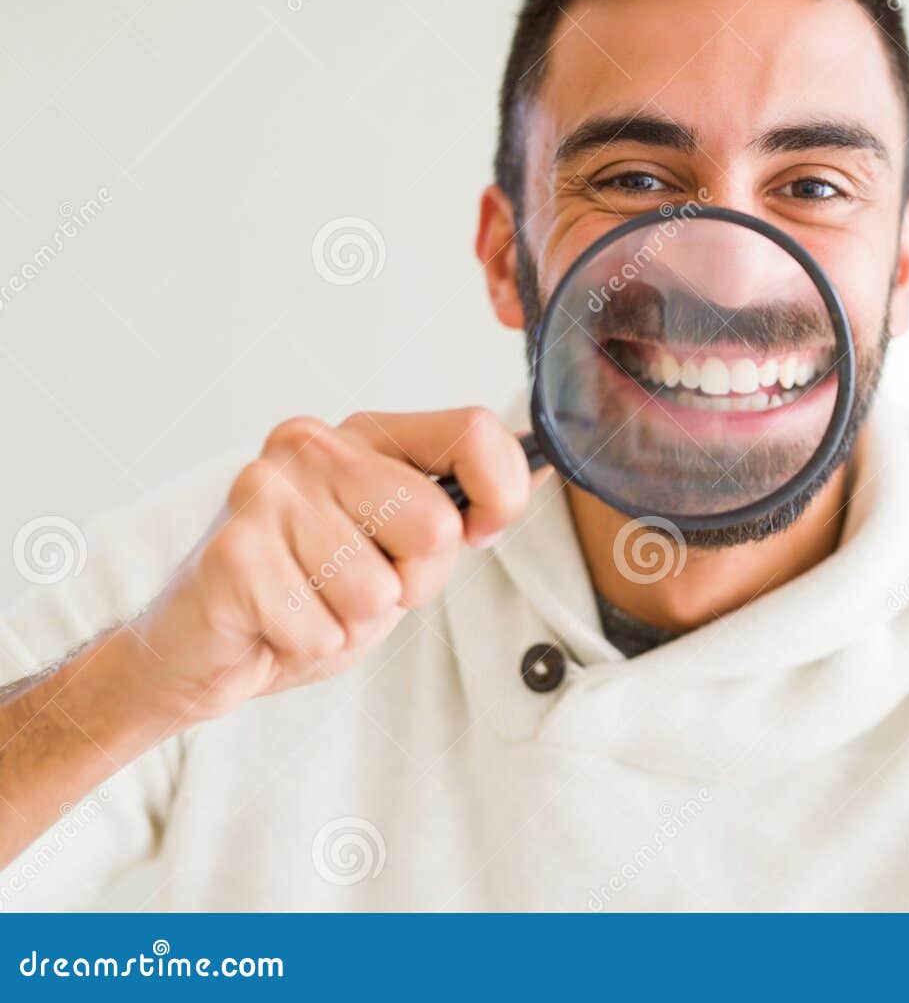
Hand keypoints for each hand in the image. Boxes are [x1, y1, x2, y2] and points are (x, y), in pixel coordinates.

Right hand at [124, 408, 532, 727]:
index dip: (501, 495)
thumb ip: (458, 505)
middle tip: (358, 587)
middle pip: (436, 525)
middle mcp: (312, 446)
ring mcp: (267, 493)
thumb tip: (540, 471)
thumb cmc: (306, 592)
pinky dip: (311, 645)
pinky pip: (325, 629)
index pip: (473, 430)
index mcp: (364, 435)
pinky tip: (275, 624)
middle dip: (413, 583)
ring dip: (354, 620)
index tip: (481, 533)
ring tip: (312, 604)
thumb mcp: (399, 545)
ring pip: (379, 589)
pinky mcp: (233, 553)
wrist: (199, 648)